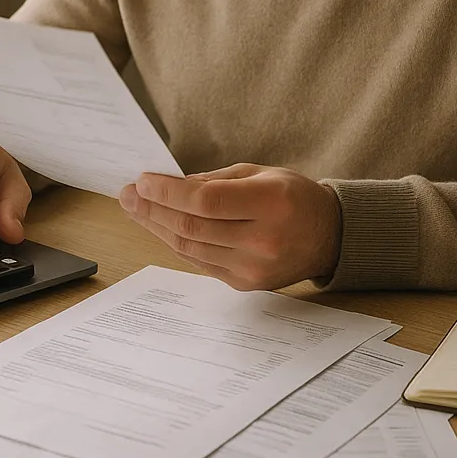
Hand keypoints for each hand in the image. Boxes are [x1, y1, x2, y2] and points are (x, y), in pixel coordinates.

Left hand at [119, 163, 341, 290]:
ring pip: (190, 248)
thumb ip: (214, 180)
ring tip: (136, 209)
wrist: (328, 236)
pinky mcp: (245, 284)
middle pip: (192, 227)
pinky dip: (176, 243)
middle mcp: (262, 240)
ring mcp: (253, 268)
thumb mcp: (260, 173)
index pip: (206, 202)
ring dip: (157, 227)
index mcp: (270, 203)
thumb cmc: (293, 196)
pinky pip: (199, 262)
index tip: (143, 181)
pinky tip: (160, 227)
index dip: (168, 193)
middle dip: (152, 209)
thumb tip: (169, 186)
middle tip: (128, 194)